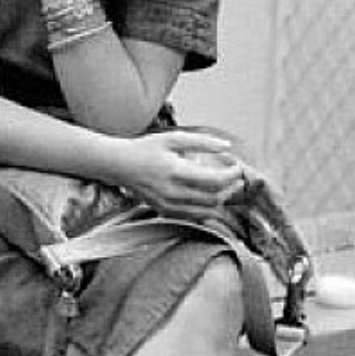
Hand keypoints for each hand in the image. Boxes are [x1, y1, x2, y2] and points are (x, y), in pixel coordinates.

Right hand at [113, 129, 244, 219]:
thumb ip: (201, 142)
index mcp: (175, 172)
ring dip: (221, 200)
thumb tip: (227, 147)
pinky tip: (209, 199)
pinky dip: (206, 209)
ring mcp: (167, 204)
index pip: (215, 181)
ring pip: (206, 211)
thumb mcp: (172, 138)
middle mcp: (172, 192)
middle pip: (214, 198)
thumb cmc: (145, 149)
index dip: (232, 175)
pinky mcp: (164, 210)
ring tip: (226, 188)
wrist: (118, 165)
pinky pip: (193, 216)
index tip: (237, 166)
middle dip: (230, 188)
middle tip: (235, 178)